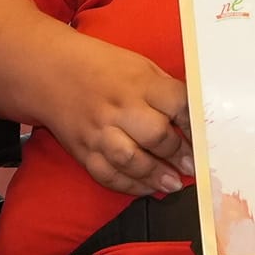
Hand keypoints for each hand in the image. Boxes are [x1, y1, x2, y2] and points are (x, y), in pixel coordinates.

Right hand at [27, 42, 195, 197]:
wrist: (49, 70)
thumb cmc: (101, 66)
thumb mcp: (139, 65)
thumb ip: (164, 90)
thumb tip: (195, 116)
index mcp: (139, 82)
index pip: (177, 105)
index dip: (195, 126)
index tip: (206, 140)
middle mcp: (119, 107)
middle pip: (155, 135)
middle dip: (178, 154)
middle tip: (191, 166)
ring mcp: (99, 131)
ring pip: (130, 160)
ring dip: (155, 176)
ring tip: (172, 184)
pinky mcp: (83, 149)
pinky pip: (106, 174)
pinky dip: (128, 186)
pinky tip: (145, 188)